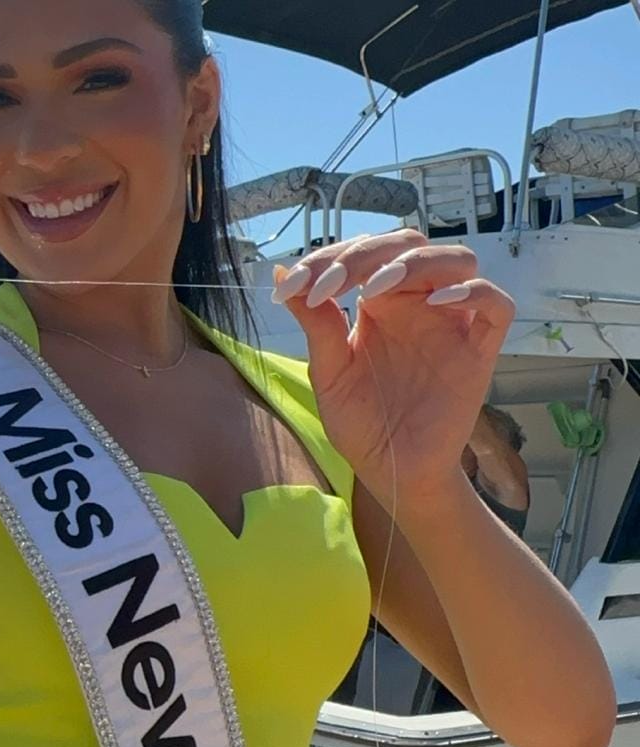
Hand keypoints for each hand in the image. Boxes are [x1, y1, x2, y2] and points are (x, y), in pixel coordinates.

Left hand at [272, 229, 514, 508]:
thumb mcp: (329, 370)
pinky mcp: (479, 351)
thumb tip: (281, 271)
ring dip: (414, 263)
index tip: (294, 282)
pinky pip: (495, 306)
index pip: (365, 254)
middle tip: (330, 280)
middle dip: (366, 253)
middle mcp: (418, 304)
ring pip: (457, 261)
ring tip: (373, 288)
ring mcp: (452, 324)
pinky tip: (437, 303)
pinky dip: (473, 293)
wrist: (390, 471)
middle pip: (409, 245)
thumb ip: (314, 322)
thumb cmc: (361, 422)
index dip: (331, 257)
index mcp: (380, 303)